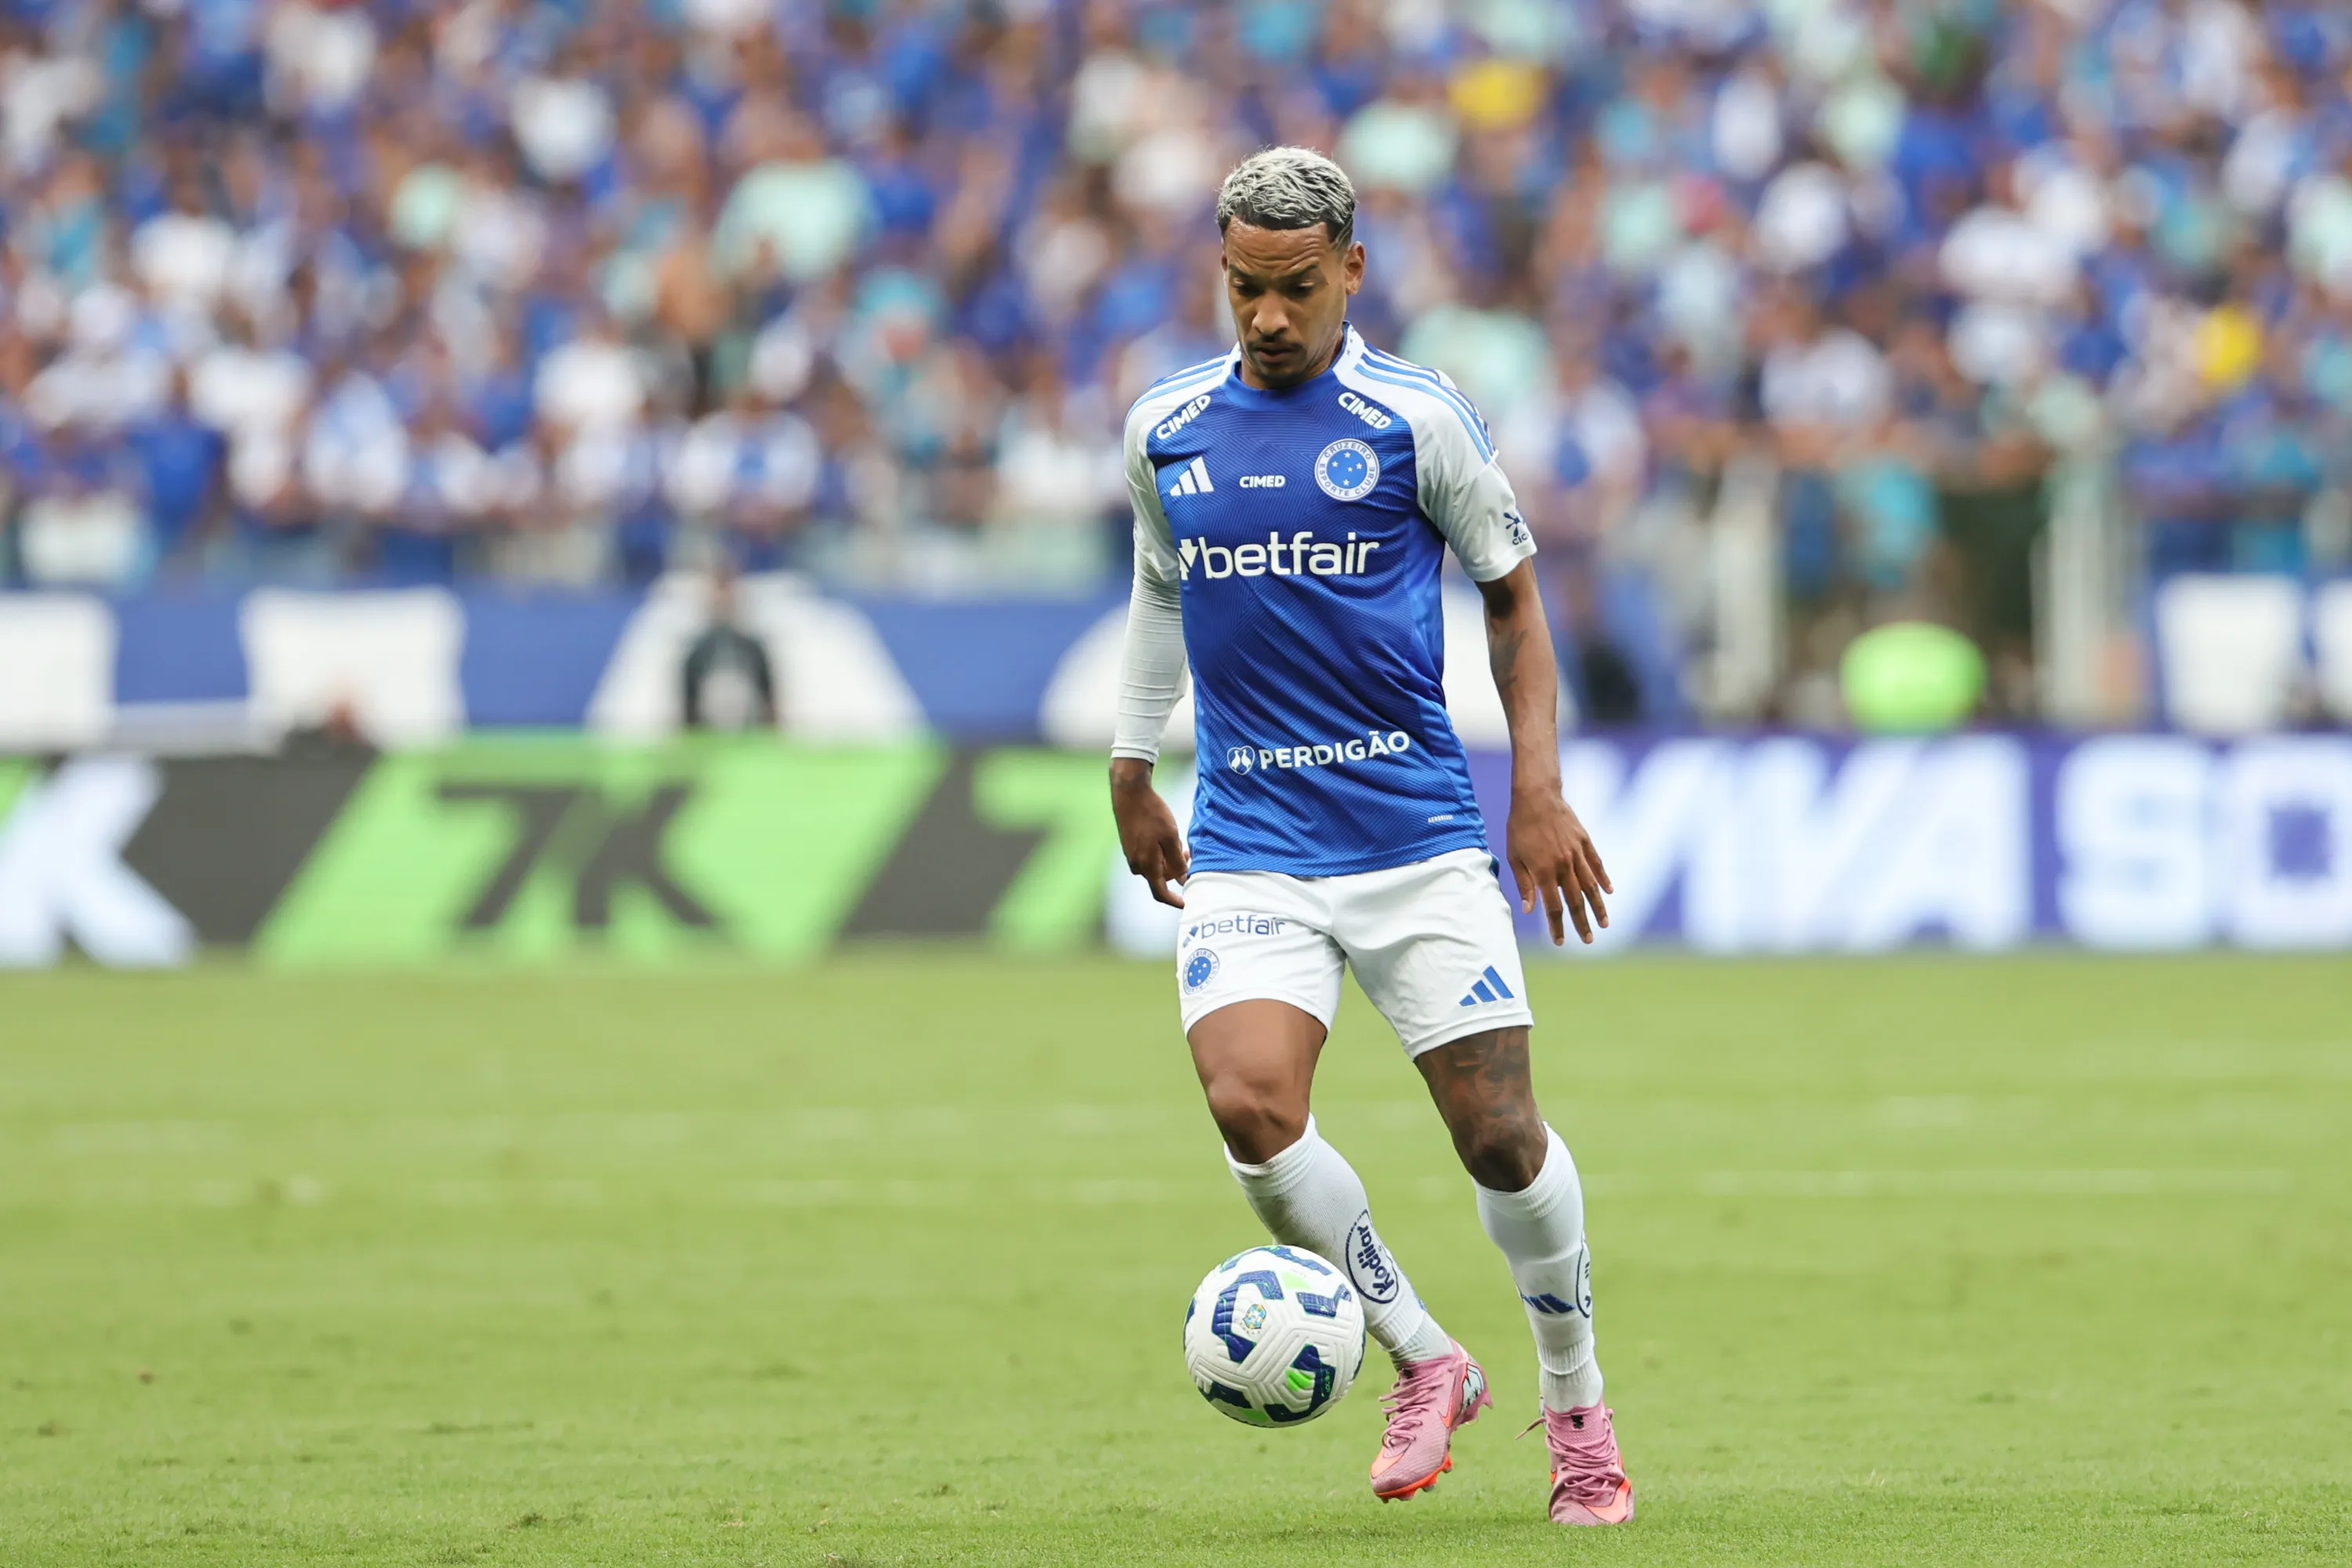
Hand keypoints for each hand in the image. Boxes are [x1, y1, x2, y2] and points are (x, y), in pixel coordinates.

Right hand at [1110, 759, 1187, 907]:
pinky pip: (1149, 856)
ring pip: (1156, 865)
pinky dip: (1161, 852)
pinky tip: (1166, 837)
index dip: (1174, 901)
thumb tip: (1182, 878)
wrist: (1129, 793)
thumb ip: (1177, 861)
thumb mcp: (1171, 837)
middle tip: (1189, 854)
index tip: (1187, 904)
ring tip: (1180, 844)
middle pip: (1161, 878)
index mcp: (1147, 865)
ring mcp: (1131, 855)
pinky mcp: (1130, 846)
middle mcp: (1137, 864)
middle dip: (1176, 871)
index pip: (1161, 893)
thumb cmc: (1152, 814)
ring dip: (1169, 860)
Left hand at [1506, 785, 1610, 945]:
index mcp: (1544, 872)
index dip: (1557, 927)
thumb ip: (1524, 885)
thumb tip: (1529, 911)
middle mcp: (1564, 866)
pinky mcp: (1585, 842)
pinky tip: (1609, 891)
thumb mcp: (1515, 857)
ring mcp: (1577, 853)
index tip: (1560, 942)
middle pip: (1575, 901)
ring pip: (1591, 886)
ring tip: (1604, 924)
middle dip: (1582, 924)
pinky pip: (1597, 864)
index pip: (1553, 907)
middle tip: (1588, 941)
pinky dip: (1603, 879)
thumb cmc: (1520, 827)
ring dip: (1598, 907)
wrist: (1537, 796)